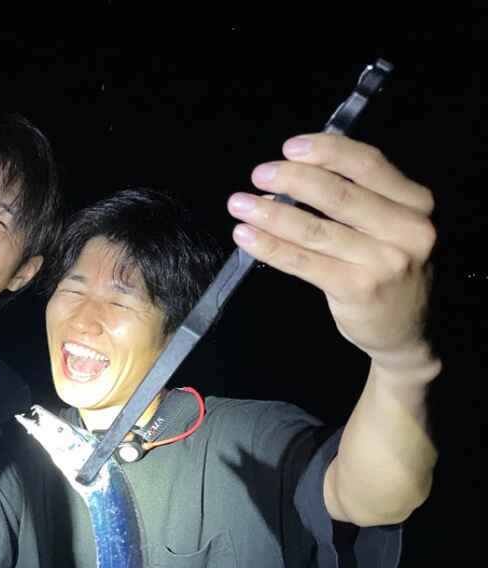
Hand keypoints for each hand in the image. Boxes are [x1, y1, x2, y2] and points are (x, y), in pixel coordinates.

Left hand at [227, 133, 437, 374]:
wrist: (407, 331)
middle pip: (339, 194)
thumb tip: (289, 178)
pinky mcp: (356, 289)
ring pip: (315, 229)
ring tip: (240, 204)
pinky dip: (269, 246)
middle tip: (258, 174)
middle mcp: (407, 230)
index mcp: (416, 203)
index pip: (369, 164)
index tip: (290, 147)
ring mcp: (383, 262)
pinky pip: (303, 261)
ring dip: (270, 213)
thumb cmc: (388, 267)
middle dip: (291, 179)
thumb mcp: (390, 226)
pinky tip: (245, 236)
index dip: (326, 151)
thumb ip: (355, 199)